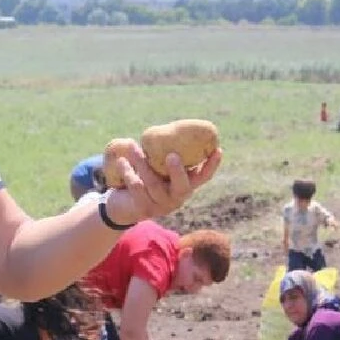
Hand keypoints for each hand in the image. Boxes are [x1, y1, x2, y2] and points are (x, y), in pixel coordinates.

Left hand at [101, 143, 222, 226]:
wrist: (123, 205)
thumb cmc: (144, 177)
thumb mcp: (156, 165)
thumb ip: (162, 152)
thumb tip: (163, 129)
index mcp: (184, 185)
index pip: (203, 177)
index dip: (212, 165)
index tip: (218, 149)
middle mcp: (177, 197)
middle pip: (182, 186)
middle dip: (178, 171)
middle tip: (171, 155)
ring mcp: (161, 206)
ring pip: (154, 185)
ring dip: (143, 164)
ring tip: (133, 147)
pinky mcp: (144, 209)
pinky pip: (137, 189)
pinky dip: (128, 173)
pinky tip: (121, 161)